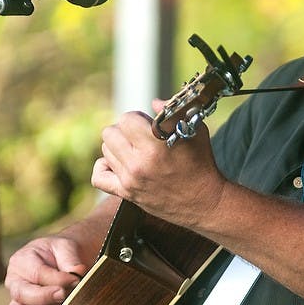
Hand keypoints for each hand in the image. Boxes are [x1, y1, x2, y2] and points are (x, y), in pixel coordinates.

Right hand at [4, 235, 88, 304]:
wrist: (64, 262)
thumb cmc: (62, 254)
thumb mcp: (66, 248)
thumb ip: (70, 259)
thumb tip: (78, 273)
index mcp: (22, 261)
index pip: (36, 272)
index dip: (55, 278)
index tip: (75, 280)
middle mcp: (16, 283)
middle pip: (21, 293)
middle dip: (42, 297)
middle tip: (62, 296)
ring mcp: (20, 303)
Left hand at [91, 104, 226, 229]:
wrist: (204, 202)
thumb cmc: (202, 164)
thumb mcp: (195, 131)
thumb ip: (173, 112)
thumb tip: (154, 102)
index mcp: (155, 145)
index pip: (126, 119)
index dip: (137, 118)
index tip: (147, 124)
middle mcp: (139, 162)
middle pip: (110, 132)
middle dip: (125, 131)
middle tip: (139, 137)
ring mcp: (131, 179)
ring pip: (105, 150)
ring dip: (118, 147)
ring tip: (135, 152)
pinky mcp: (127, 193)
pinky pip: (98, 177)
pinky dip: (104, 167)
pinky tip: (117, 164)